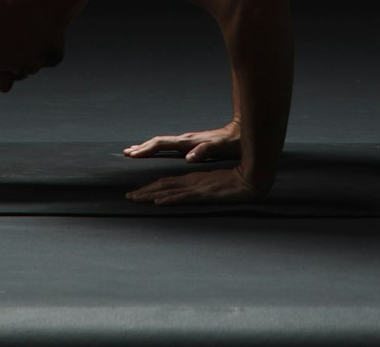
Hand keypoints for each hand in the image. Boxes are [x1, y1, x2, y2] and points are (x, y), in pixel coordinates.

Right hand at [123, 121, 240, 162]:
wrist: (239, 132)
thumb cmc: (230, 142)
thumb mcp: (219, 148)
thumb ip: (204, 151)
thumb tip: (188, 157)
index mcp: (188, 142)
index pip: (162, 144)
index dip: (146, 149)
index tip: (132, 154)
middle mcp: (185, 139)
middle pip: (158, 141)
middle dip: (142, 147)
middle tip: (126, 153)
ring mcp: (187, 140)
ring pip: (162, 142)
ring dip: (147, 146)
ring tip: (134, 151)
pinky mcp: (191, 143)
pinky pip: (169, 145)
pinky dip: (157, 147)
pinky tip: (156, 151)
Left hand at [125, 164, 265, 206]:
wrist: (250, 178)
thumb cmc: (235, 182)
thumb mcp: (214, 187)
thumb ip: (202, 190)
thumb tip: (190, 196)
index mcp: (193, 179)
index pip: (167, 183)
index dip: (151, 187)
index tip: (137, 192)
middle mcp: (192, 181)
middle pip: (163, 185)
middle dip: (144, 191)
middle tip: (128, 197)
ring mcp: (197, 187)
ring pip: (168, 190)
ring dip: (150, 195)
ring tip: (135, 198)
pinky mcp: (204, 193)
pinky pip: (183, 197)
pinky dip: (169, 199)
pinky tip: (158, 201)